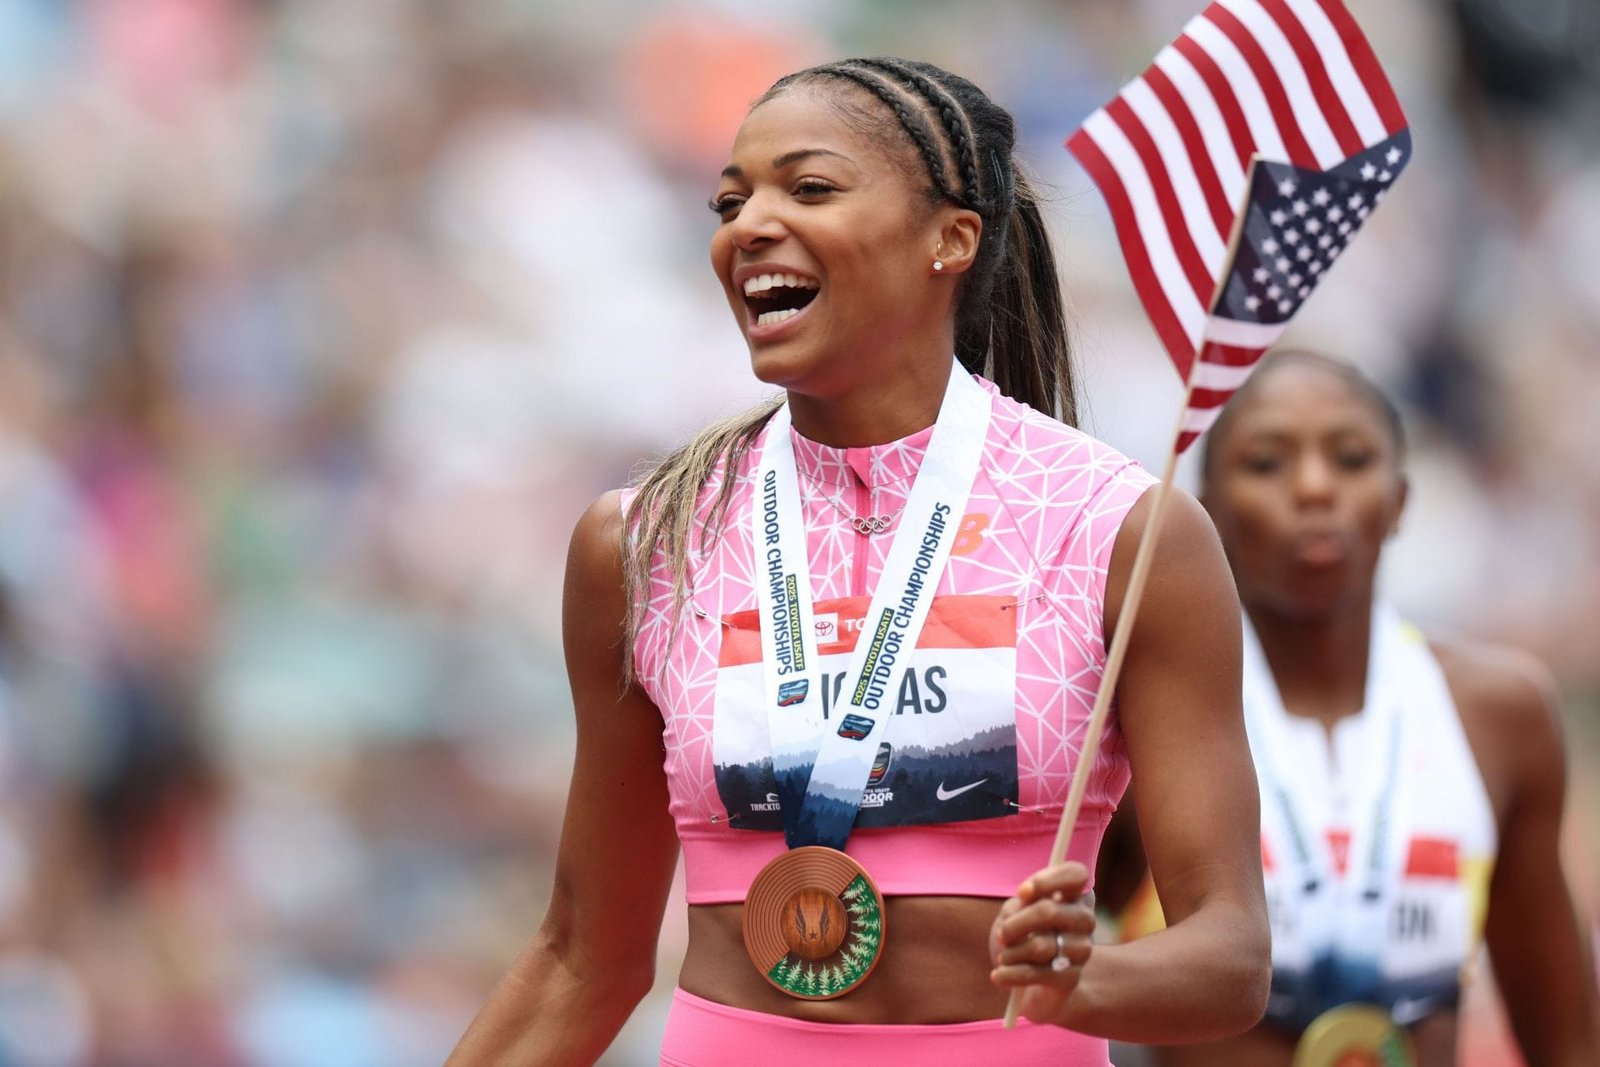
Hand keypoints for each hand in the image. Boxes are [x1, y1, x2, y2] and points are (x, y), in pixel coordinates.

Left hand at [989, 861, 1095, 1024]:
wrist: (1036, 987)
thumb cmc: (1023, 938)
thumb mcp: (1015, 913)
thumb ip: (1020, 903)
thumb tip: (1025, 899)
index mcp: (1074, 896)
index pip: (1077, 874)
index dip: (1048, 880)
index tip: (1022, 892)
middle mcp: (1084, 920)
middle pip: (1049, 911)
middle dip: (1014, 924)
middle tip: (1001, 935)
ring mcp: (1081, 950)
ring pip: (1040, 945)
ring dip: (1011, 952)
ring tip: (1005, 957)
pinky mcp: (1071, 979)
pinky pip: (1035, 973)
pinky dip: (1009, 974)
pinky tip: (999, 975)